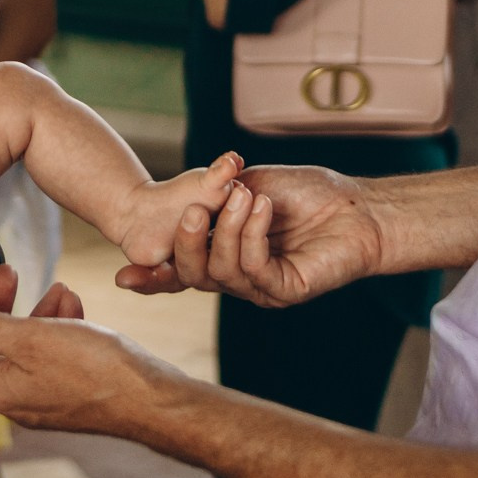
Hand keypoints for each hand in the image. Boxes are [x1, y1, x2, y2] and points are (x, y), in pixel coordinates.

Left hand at [0, 303, 180, 434]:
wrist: (152, 400)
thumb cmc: (93, 368)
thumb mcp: (32, 338)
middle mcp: (17, 399)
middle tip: (10, 271)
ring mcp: (46, 398)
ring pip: (25, 348)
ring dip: (35, 312)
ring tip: (58, 286)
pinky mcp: (72, 392)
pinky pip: (52, 356)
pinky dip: (58, 328)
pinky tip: (75, 305)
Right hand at [115, 166, 383, 308]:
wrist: (356, 205)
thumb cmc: (305, 193)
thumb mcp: (244, 186)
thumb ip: (210, 200)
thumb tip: (180, 209)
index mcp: (222, 254)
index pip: (179, 272)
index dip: (150, 278)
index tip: (122, 277)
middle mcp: (237, 277)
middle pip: (190, 275)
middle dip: (184, 243)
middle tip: (194, 211)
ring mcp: (260, 288)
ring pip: (219, 272)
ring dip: (226, 229)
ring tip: (242, 195)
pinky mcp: (285, 291)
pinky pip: (253, 271)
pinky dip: (251, 235)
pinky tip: (262, 209)